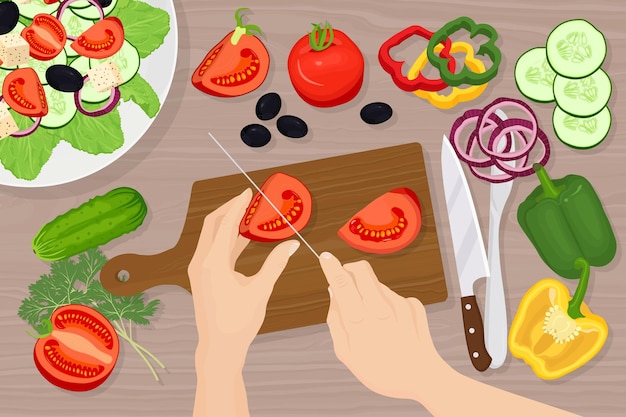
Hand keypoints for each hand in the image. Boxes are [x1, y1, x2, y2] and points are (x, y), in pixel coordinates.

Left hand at [188, 188, 299, 357]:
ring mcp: (200, 269)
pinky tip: (245, 237)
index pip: (225, 224)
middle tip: (249, 200)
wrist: (219, 346)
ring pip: (212, 236)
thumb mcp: (261, 289)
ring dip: (230, 224)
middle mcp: (201, 262)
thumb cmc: (238, 321)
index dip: (238, 205)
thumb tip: (293, 243)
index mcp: (213, 263)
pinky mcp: (203, 275)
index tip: (249, 192)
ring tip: (250, 215)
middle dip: (231, 209)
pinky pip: (214, 249)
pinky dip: (228, 240)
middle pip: (213, 224)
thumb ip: (276, 263)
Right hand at [319, 252, 445, 400]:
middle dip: (350, 269)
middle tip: (346, 280)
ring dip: (369, 292)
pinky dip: (387, 305)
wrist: (423, 379)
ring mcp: (400, 304)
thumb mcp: (347, 354)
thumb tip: (332, 293)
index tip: (325, 257)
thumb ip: (336, 321)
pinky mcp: (414, 305)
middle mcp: (381, 307)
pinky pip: (394, 297)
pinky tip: (391, 326)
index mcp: (361, 321)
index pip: (342, 282)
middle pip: (362, 270)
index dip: (331, 266)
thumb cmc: (382, 371)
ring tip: (373, 320)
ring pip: (377, 285)